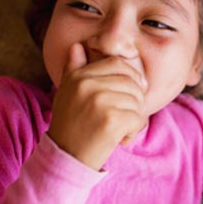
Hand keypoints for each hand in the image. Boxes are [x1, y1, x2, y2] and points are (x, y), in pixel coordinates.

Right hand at [47, 43, 147, 170]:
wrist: (65, 157)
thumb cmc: (69, 124)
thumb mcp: (66, 92)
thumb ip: (73, 68)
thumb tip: (78, 46)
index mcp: (79, 76)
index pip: (117, 63)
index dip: (131, 75)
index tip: (133, 91)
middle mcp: (88, 85)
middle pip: (131, 82)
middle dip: (135, 99)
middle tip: (124, 116)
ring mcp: (99, 102)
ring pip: (136, 101)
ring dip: (134, 118)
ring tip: (120, 129)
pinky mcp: (110, 121)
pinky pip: (137, 119)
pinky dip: (133, 132)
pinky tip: (120, 139)